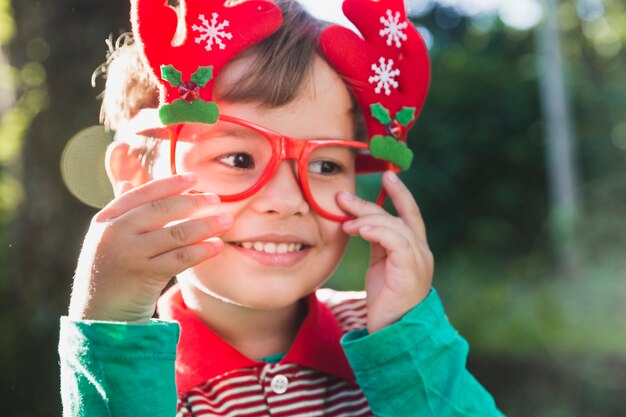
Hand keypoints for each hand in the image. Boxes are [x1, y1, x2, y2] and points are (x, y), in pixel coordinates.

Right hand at [69, 173, 232, 322]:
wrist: (99, 316)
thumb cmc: (110, 272)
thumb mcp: (106, 238)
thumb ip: (120, 211)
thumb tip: (127, 180)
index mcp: (106, 219)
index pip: (143, 193)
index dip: (170, 184)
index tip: (194, 178)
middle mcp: (114, 233)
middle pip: (162, 210)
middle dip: (193, 202)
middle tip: (216, 199)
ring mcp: (128, 254)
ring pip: (176, 234)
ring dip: (205, 225)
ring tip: (226, 221)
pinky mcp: (143, 276)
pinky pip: (180, 258)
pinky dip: (201, 250)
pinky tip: (217, 246)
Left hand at [339, 171, 433, 333]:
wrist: (394, 332)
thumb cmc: (386, 301)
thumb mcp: (379, 265)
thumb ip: (376, 243)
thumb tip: (358, 221)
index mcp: (413, 249)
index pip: (409, 214)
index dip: (400, 194)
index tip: (387, 176)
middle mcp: (420, 252)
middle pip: (396, 217)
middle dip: (368, 205)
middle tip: (342, 198)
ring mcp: (418, 261)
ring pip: (394, 227)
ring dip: (367, 220)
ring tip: (346, 223)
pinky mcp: (411, 271)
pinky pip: (397, 242)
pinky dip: (378, 232)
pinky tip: (360, 230)